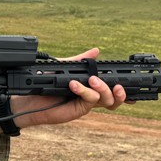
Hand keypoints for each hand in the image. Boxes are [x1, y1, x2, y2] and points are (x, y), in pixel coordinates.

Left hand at [11, 48, 128, 127]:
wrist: (29, 99)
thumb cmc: (46, 83)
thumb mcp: (65, 68)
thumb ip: (81, 61)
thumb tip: (96, 51)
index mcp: (91, 87)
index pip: (112, 88)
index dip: (124, 87)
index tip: (131, 81)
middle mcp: (91, 97)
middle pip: (116, 97)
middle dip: (120, 90)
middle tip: (117, 83)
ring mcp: (86, 104)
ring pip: (107, 100)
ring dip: (104, 88)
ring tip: (93, 80)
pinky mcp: (78, 110)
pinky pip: (90, 100)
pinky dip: (85, 91)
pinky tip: (75, 85)